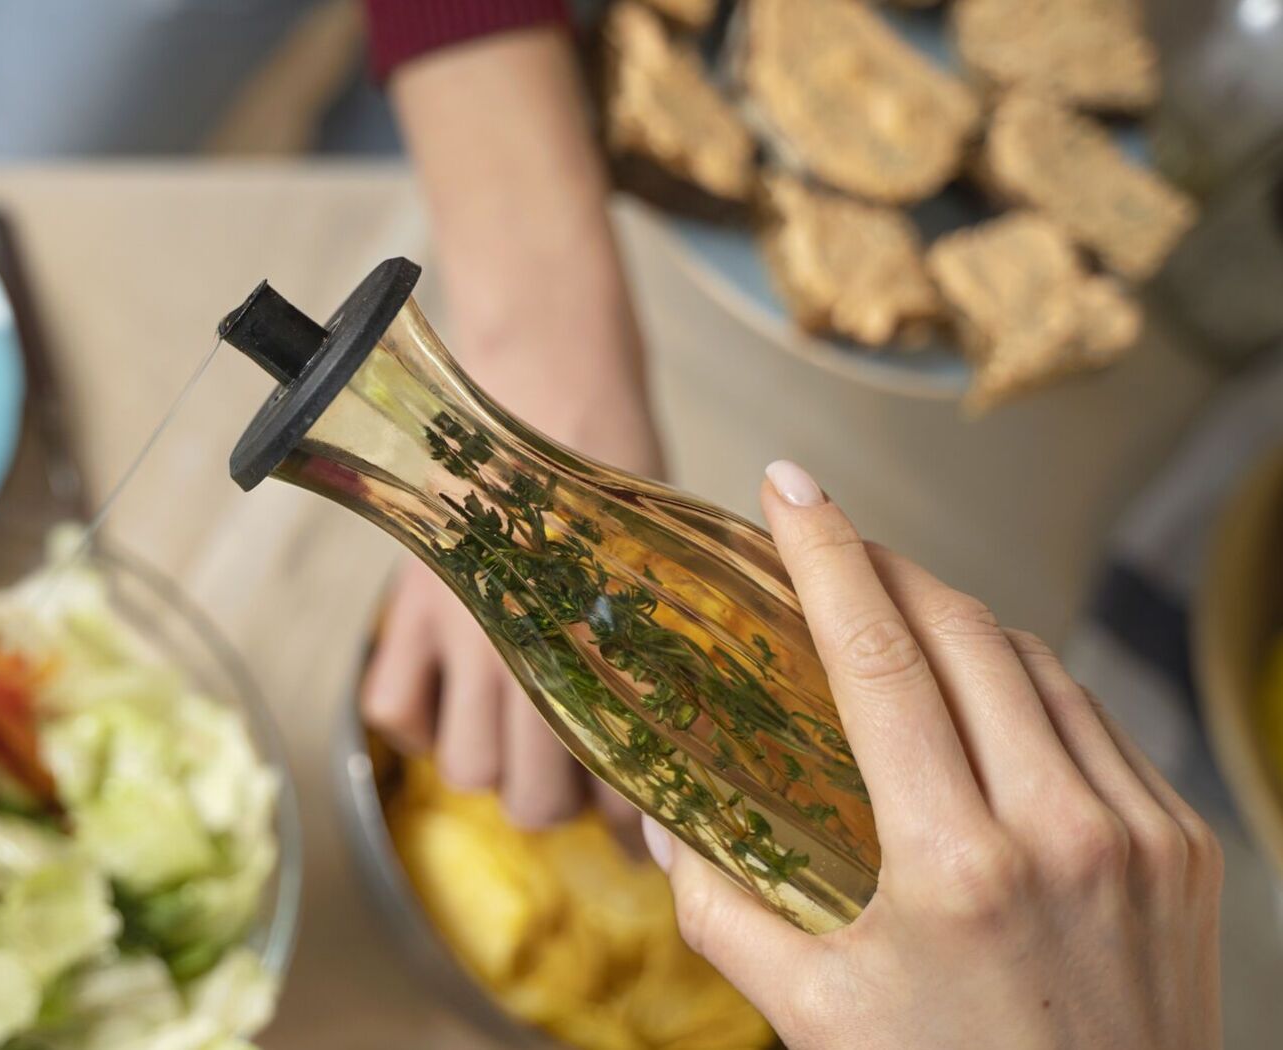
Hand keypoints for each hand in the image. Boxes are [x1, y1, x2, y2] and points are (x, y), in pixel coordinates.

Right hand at [370, 27, 662, 831]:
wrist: (547, 372)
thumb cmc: (621, 459)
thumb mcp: (673, 552)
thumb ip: (681, 641)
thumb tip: (727, 720)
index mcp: (598, 641)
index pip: (618, 777)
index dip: (639, 824)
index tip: (657, 837)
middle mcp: (521, 651)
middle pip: (532, 799)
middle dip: (564, 803)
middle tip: (588, 781)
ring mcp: (456, 633)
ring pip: (466, 771)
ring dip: (495, 768)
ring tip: (523, 744)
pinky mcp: (407, 610)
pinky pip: (390, 710)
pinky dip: (416, 722)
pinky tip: (452, 701)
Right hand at [642, 461, 1223, 1049]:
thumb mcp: (809, 1016)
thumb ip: (718, 909)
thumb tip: (650, 820)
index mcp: (955, 865)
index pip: (879, 662)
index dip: (828, 558)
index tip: (790, 486)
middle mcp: (1060, 829)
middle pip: (966, 634)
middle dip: (890, 567)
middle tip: (830, 538)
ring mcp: (1139, 833)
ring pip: (1041, 666)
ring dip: (962, 622)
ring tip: (898, 612)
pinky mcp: (1185, 847)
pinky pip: (1097, 723)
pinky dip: (1033, 688)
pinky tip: (987, 698)